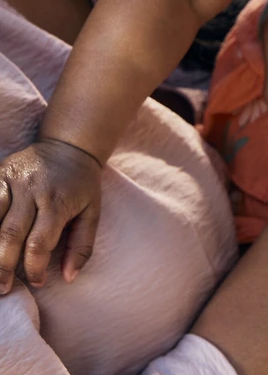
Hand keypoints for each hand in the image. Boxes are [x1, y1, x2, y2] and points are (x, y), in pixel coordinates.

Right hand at [0, 138, 101, 293]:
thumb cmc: (81, 185)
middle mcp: (32, 189)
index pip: (40, 242)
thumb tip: (69, 278)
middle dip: (3, 266)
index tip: (36, 282)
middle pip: (11, 234)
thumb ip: (82, 245)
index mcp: (57, 200)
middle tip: (2, 288)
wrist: (69, 145)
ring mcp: (12, 179)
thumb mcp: (92, 211)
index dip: (35, 267)